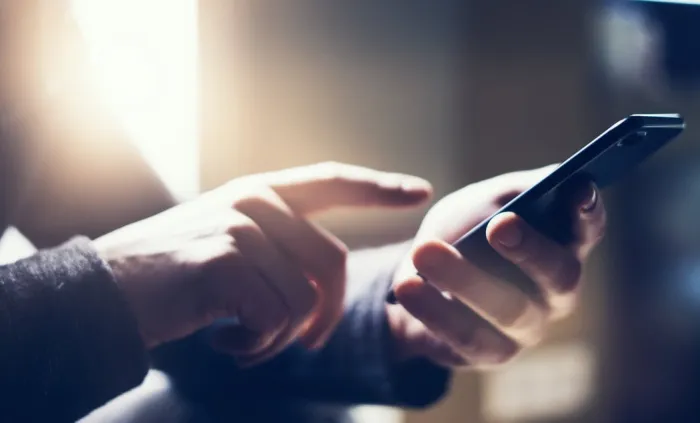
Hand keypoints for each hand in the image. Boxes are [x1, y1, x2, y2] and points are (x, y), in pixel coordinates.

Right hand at [94, 162, 430, 365]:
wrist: (102, 294)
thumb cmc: (169, 280)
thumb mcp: (227, 246)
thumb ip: (276, 248)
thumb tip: (324, 285)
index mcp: (259, 193)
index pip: (330, 181)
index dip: (378, 187)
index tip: (421, 192)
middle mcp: (254, 201)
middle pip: (332, 264)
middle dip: (326, 315)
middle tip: (303, 343)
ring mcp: (241, 227)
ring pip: (304, 300)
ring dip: (278, 339)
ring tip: (239, 339)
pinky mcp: (226, 260)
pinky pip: (276, 319)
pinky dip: (256, 346)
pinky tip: (224, 340)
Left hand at [388, 165, 605, 366]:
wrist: (426, 277)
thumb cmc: (468, 230)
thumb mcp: (483, 201)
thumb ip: (507, 195)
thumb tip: (528, 193)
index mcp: (565, 245)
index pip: (588, 229)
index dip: (588, 211)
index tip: (579, 187)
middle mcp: (558, 291)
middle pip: (559, 275)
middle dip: (530, 249)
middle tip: (499, 225)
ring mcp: (529, 327)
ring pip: (508, 308)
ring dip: (465, 279)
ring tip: (425, 250)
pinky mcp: (492, 353)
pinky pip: (467, 335)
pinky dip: (435, 309)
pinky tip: (407, 286)